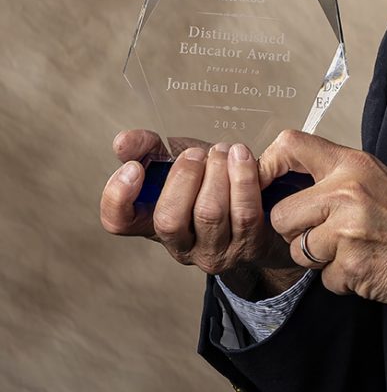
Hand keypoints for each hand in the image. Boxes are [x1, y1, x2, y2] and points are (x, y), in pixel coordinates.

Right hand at [100, 129, 302, 295]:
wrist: (262, 211)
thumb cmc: (210, 184)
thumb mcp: (177, 165)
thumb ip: (147, 149)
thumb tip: (123, 141)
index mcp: (152, 223)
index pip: (118, 222)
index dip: (118, 196)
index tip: (135, 167)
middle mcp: (179, 245)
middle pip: (169, 219)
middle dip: (184, 177)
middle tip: (198, 153)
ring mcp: (214, 251)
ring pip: (209, 214)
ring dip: (217, 173)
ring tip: (224, 150)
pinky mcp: (248, 246)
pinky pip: (245, 212)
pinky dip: (244, 179)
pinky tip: (243, 158)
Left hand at [258, 129, 386, 306]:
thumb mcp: (374, 178)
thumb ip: (332, 177)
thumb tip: (284, 182)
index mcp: (352, 164)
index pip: (290, 145)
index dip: (267, 166)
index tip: (266, 185)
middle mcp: (346, 191)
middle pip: (281, 214)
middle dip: (296, 232)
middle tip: (328, 233)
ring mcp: (347, 230)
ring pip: (297, 251)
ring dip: (319, 258)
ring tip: (352, 248)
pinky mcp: (350, 265)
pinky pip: (322, 278)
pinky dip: (340, 278)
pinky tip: (365, 265)